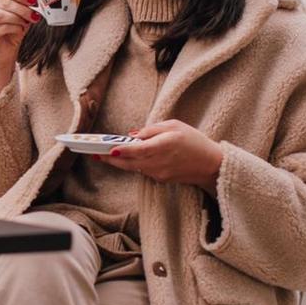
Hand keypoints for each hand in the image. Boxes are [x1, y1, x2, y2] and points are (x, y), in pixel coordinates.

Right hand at [0, 0, 38, 103]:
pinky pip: (3, 27)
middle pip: (6, 2)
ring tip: (26, 24)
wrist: (4, 52)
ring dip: (19, 19)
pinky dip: (15, 28)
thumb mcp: (22, 14)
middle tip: (35, 16)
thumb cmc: (13, 31)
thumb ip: (26, 4)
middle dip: (23, 9)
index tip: (35, 0)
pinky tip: (19, 31)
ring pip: (3, 14)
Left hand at [101, 120, 222, 188]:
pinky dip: (133, 164)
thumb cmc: (194, 141)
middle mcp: (160, 162)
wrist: (210, 165)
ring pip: (133, 168)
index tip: (108, 149)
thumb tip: (133, 135)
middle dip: (111, 158)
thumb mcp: (175, 125)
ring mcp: (159, 173)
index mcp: (164, 146)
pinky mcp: (160, 179)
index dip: (122, 150)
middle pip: (130, 162)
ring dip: (119, 161)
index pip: (138, 150)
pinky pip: (142, 170)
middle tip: (95, 153)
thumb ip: (152, 130)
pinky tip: (125, 158)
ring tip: (104, 153)